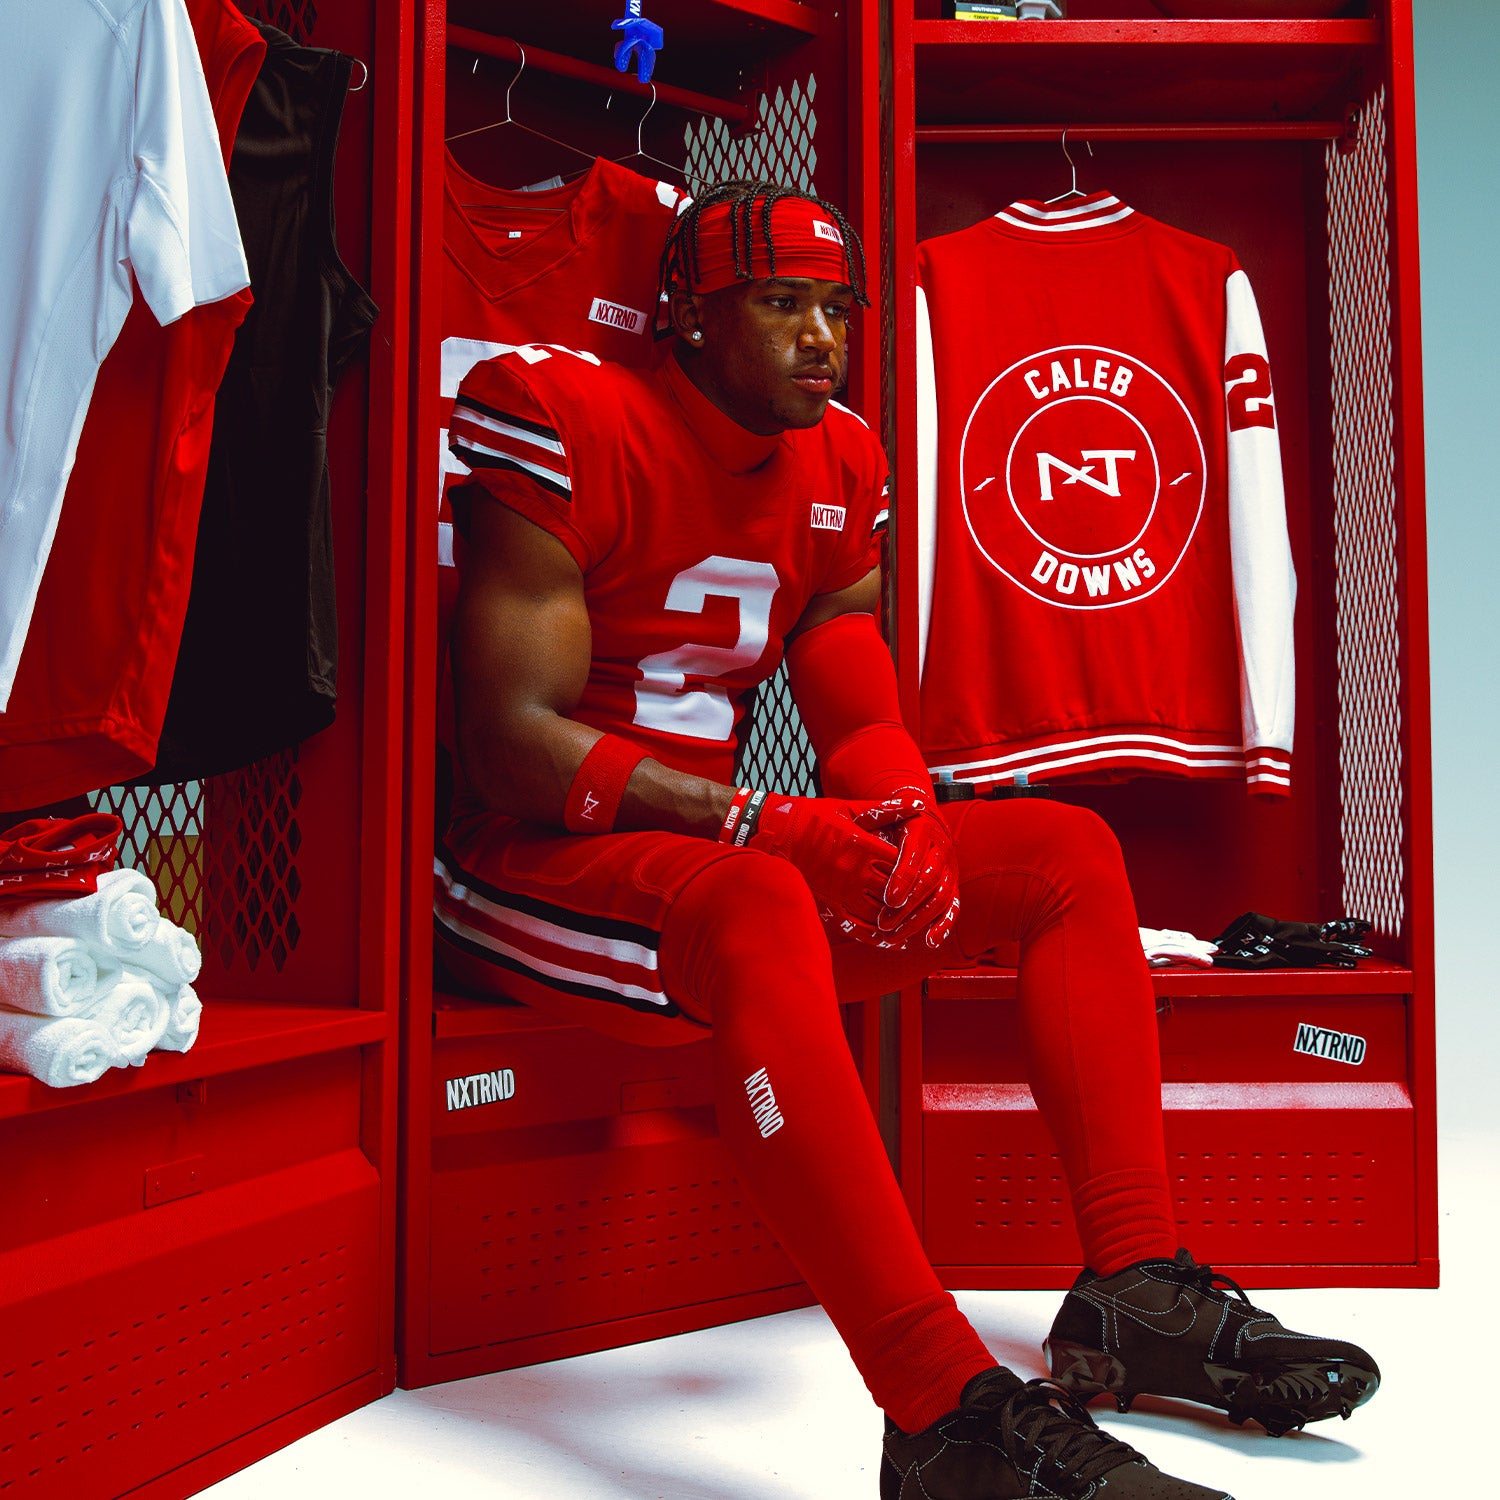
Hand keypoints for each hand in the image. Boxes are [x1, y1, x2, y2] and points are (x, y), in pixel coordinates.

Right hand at [744, 794, 917, 941]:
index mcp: (861, 845)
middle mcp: (854, 871)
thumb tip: (916, 803)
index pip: (901, 862)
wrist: (772, 833)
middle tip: (928, 899)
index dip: (916, 867)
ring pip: (880, 914)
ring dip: (898, 919)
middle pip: (895, 891)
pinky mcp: (828, 906)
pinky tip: (892, 940)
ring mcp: (840, 891)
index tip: (926, 867)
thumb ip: (885, 810)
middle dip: (911, 896)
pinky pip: (857, 929)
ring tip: (914, 921)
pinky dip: (877, 938)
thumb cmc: (811, 817)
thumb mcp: (849, 809)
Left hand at [868, 798, 959, 949]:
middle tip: (884, 924)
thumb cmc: (894, 821)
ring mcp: (950, 869)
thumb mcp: (882, 815)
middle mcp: (941, 850)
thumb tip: (860, 825)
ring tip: (894, 936)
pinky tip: (931, 941)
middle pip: (930, 880)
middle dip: (908, 905)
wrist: (926, 820)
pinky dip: (944, 925)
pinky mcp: (953, 885)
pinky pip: (953, 907)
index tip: (889, 898)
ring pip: (941, 898)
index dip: (904, 877)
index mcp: (922, 830)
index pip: (914, 855)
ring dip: (919, 920)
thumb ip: (873, 819)